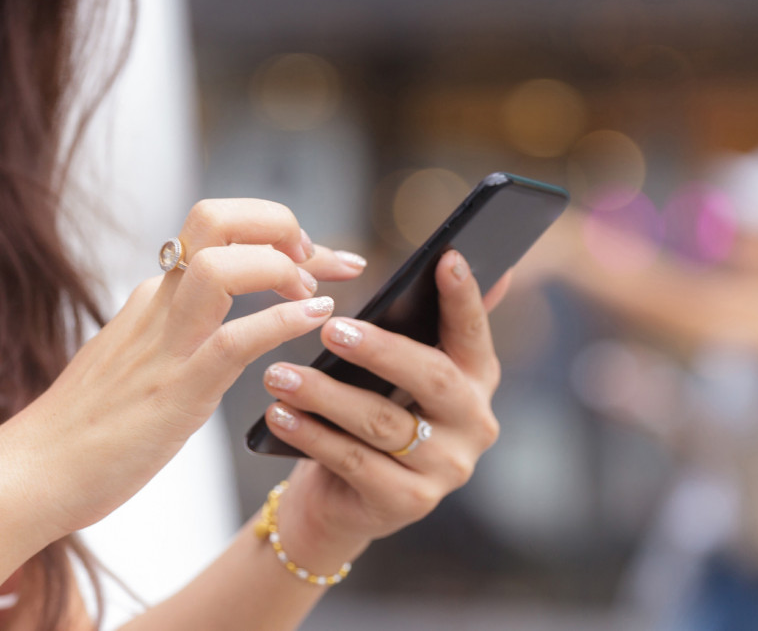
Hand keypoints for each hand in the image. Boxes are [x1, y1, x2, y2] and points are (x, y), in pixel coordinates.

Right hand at [0, 199, 365, 543]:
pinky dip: (283, 322)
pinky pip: (235, 339)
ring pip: (221, 266)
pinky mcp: (175, 389)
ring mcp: (165, 344)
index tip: (321, 253)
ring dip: (280, 267)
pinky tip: (315, 318)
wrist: (32, 475)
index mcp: (156, 295)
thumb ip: (181, 330)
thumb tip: (231, 326)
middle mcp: (159, 304)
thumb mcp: (142, 356)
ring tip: (313, 292)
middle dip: (277, 224)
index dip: (278, 229)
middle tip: (313, 260)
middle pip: (216, 219)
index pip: (220, 230)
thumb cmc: (91, 425)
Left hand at [259, 250, 502, 566]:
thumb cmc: (373, 412)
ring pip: (383, 422)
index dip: (464, 296)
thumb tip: (456, 254)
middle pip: (433, 378)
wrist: (344, 499)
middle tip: (330, 328)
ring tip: (279, 373)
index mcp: (478, 379)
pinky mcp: (409, 502)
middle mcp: (475, 424)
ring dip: (326, 395)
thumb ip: (425, 323)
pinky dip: (312, 436)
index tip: (447, 257)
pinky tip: (281, 414)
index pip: (474, 331)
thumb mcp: (398, 370)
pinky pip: (354, 461)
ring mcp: (447, 468)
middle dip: (380, 350)